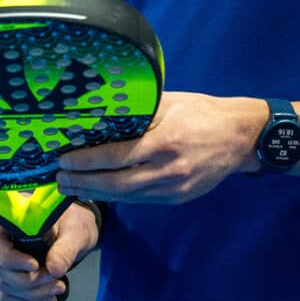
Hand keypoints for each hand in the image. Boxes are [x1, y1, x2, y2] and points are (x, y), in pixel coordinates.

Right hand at [0, 202, 99, 300]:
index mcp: (8, 218)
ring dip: (32, 292)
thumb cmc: (71, 224)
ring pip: (3, 284)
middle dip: (27, 279)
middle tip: (55, 279)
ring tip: (58, 288)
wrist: (73, 234)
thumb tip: (54, 268)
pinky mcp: (6, 277)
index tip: (35, 265)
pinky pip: (8, 295)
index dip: (10, 257)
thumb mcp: (75, 231)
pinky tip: (47, 298)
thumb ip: (66, 248)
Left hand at [55, 91, 264, 203]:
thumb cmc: (202, 112)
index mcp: (164, 142)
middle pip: (116, 183)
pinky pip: (142, 198)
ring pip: (127, 196)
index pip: (115, 156)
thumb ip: (138, 112)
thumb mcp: (169, 102)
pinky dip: (119, 196)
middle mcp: (168, 169)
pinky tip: (103, 189)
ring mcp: (175, 187)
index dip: (85, 161)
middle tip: (59, 180)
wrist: (240, 136)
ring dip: (96, 193)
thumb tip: (101, 113)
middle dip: (83, 183)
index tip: (63, 160)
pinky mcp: (179, 197)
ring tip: (73, 188)